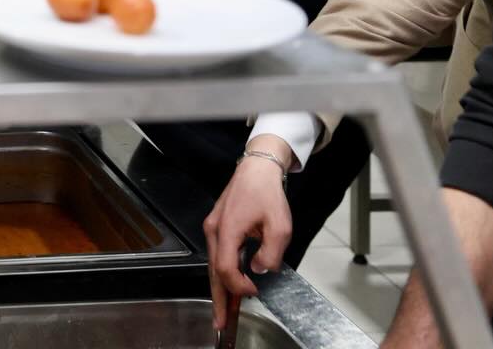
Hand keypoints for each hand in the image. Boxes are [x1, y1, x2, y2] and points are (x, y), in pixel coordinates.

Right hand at [204, 136, 293, 330]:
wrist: (257, 169)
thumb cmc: (267, 193)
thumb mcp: (280, 225)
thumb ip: (270, 252)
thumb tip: (260, 270)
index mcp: (227, 230)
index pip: (225, 268)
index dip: (238, 285)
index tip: (255, 291)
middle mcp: (214, 230)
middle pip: (213, 272)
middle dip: (218, 299)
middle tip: (221, 323)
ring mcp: (213, 228)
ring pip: (213, 265)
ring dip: (220, 289)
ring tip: (224, 312)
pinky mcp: (217, 227)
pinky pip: (217, 256)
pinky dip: (221, 275)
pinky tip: (228, 287)